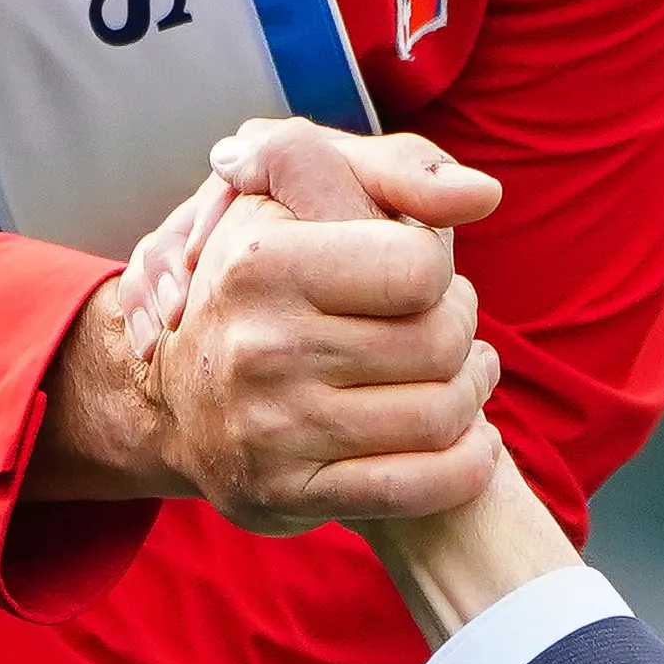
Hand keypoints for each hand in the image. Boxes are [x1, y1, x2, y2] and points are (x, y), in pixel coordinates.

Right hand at [41, 119, 504, 531]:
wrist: (180, 393)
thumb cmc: (274, 278)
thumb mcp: (310, 196)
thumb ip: (400, 170)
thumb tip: (483, 196)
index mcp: (259, 260)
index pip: (420, 267)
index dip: (437, 270)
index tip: (418, 276)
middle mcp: (257, 346)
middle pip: (439, 343)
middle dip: (460, 334)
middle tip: (445, 331)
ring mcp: (269, 427)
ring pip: (440, 416)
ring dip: (471, 396)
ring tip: (459, 379)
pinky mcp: (285, 493)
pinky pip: (415, 489)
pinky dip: (464, 466)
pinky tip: (469, 442)